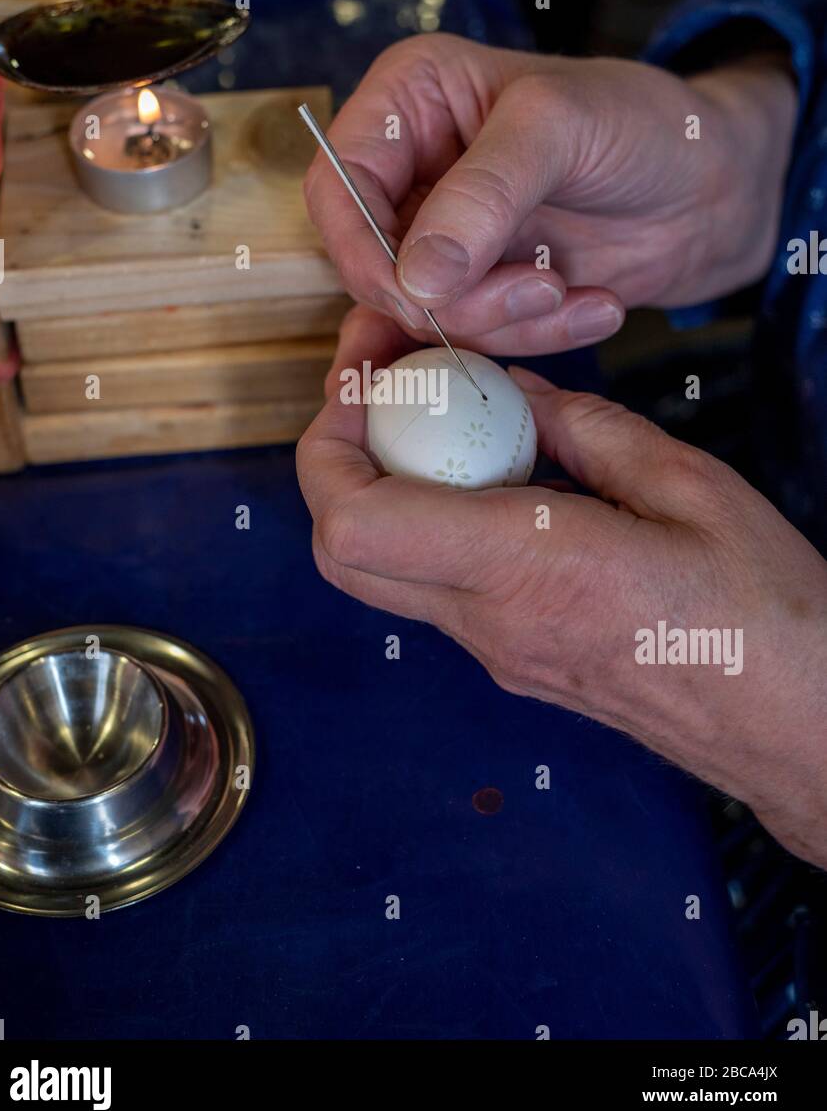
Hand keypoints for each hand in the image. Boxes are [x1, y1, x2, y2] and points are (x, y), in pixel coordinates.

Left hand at [298, 307, 826, 868]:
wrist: (798, 730)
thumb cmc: (764, 614)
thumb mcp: (689, 486)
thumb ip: (585, 429)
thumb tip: (513, 391)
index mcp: (529, 572)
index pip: (355, 525)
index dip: (331, 443)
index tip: (370, 381)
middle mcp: (492, 623)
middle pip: (342, 551)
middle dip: (339, 458)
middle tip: (389, 390)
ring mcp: (497, 653)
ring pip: (385, 568)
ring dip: (389, 485)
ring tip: (455, 420)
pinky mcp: (514, 662)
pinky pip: (440, 586)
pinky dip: (439, 521)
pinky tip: (505, 476)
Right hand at [304, 34, 795, 353]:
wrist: (715, 187)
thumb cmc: (645, 124)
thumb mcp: (563, 129)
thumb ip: (485, 194)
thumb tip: (416, 275)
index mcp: (410, 100)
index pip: (337, 184)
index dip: (361, 250)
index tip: (418, 295)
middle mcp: (413, 169)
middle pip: (373, 264)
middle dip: (453, 299)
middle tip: (534, 291)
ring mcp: (445, 236)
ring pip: (423, 314)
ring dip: (502, 323)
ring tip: (571, 293)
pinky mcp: (480, 288)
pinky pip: (473, 338)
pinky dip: (531, 340)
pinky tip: (592, 307)